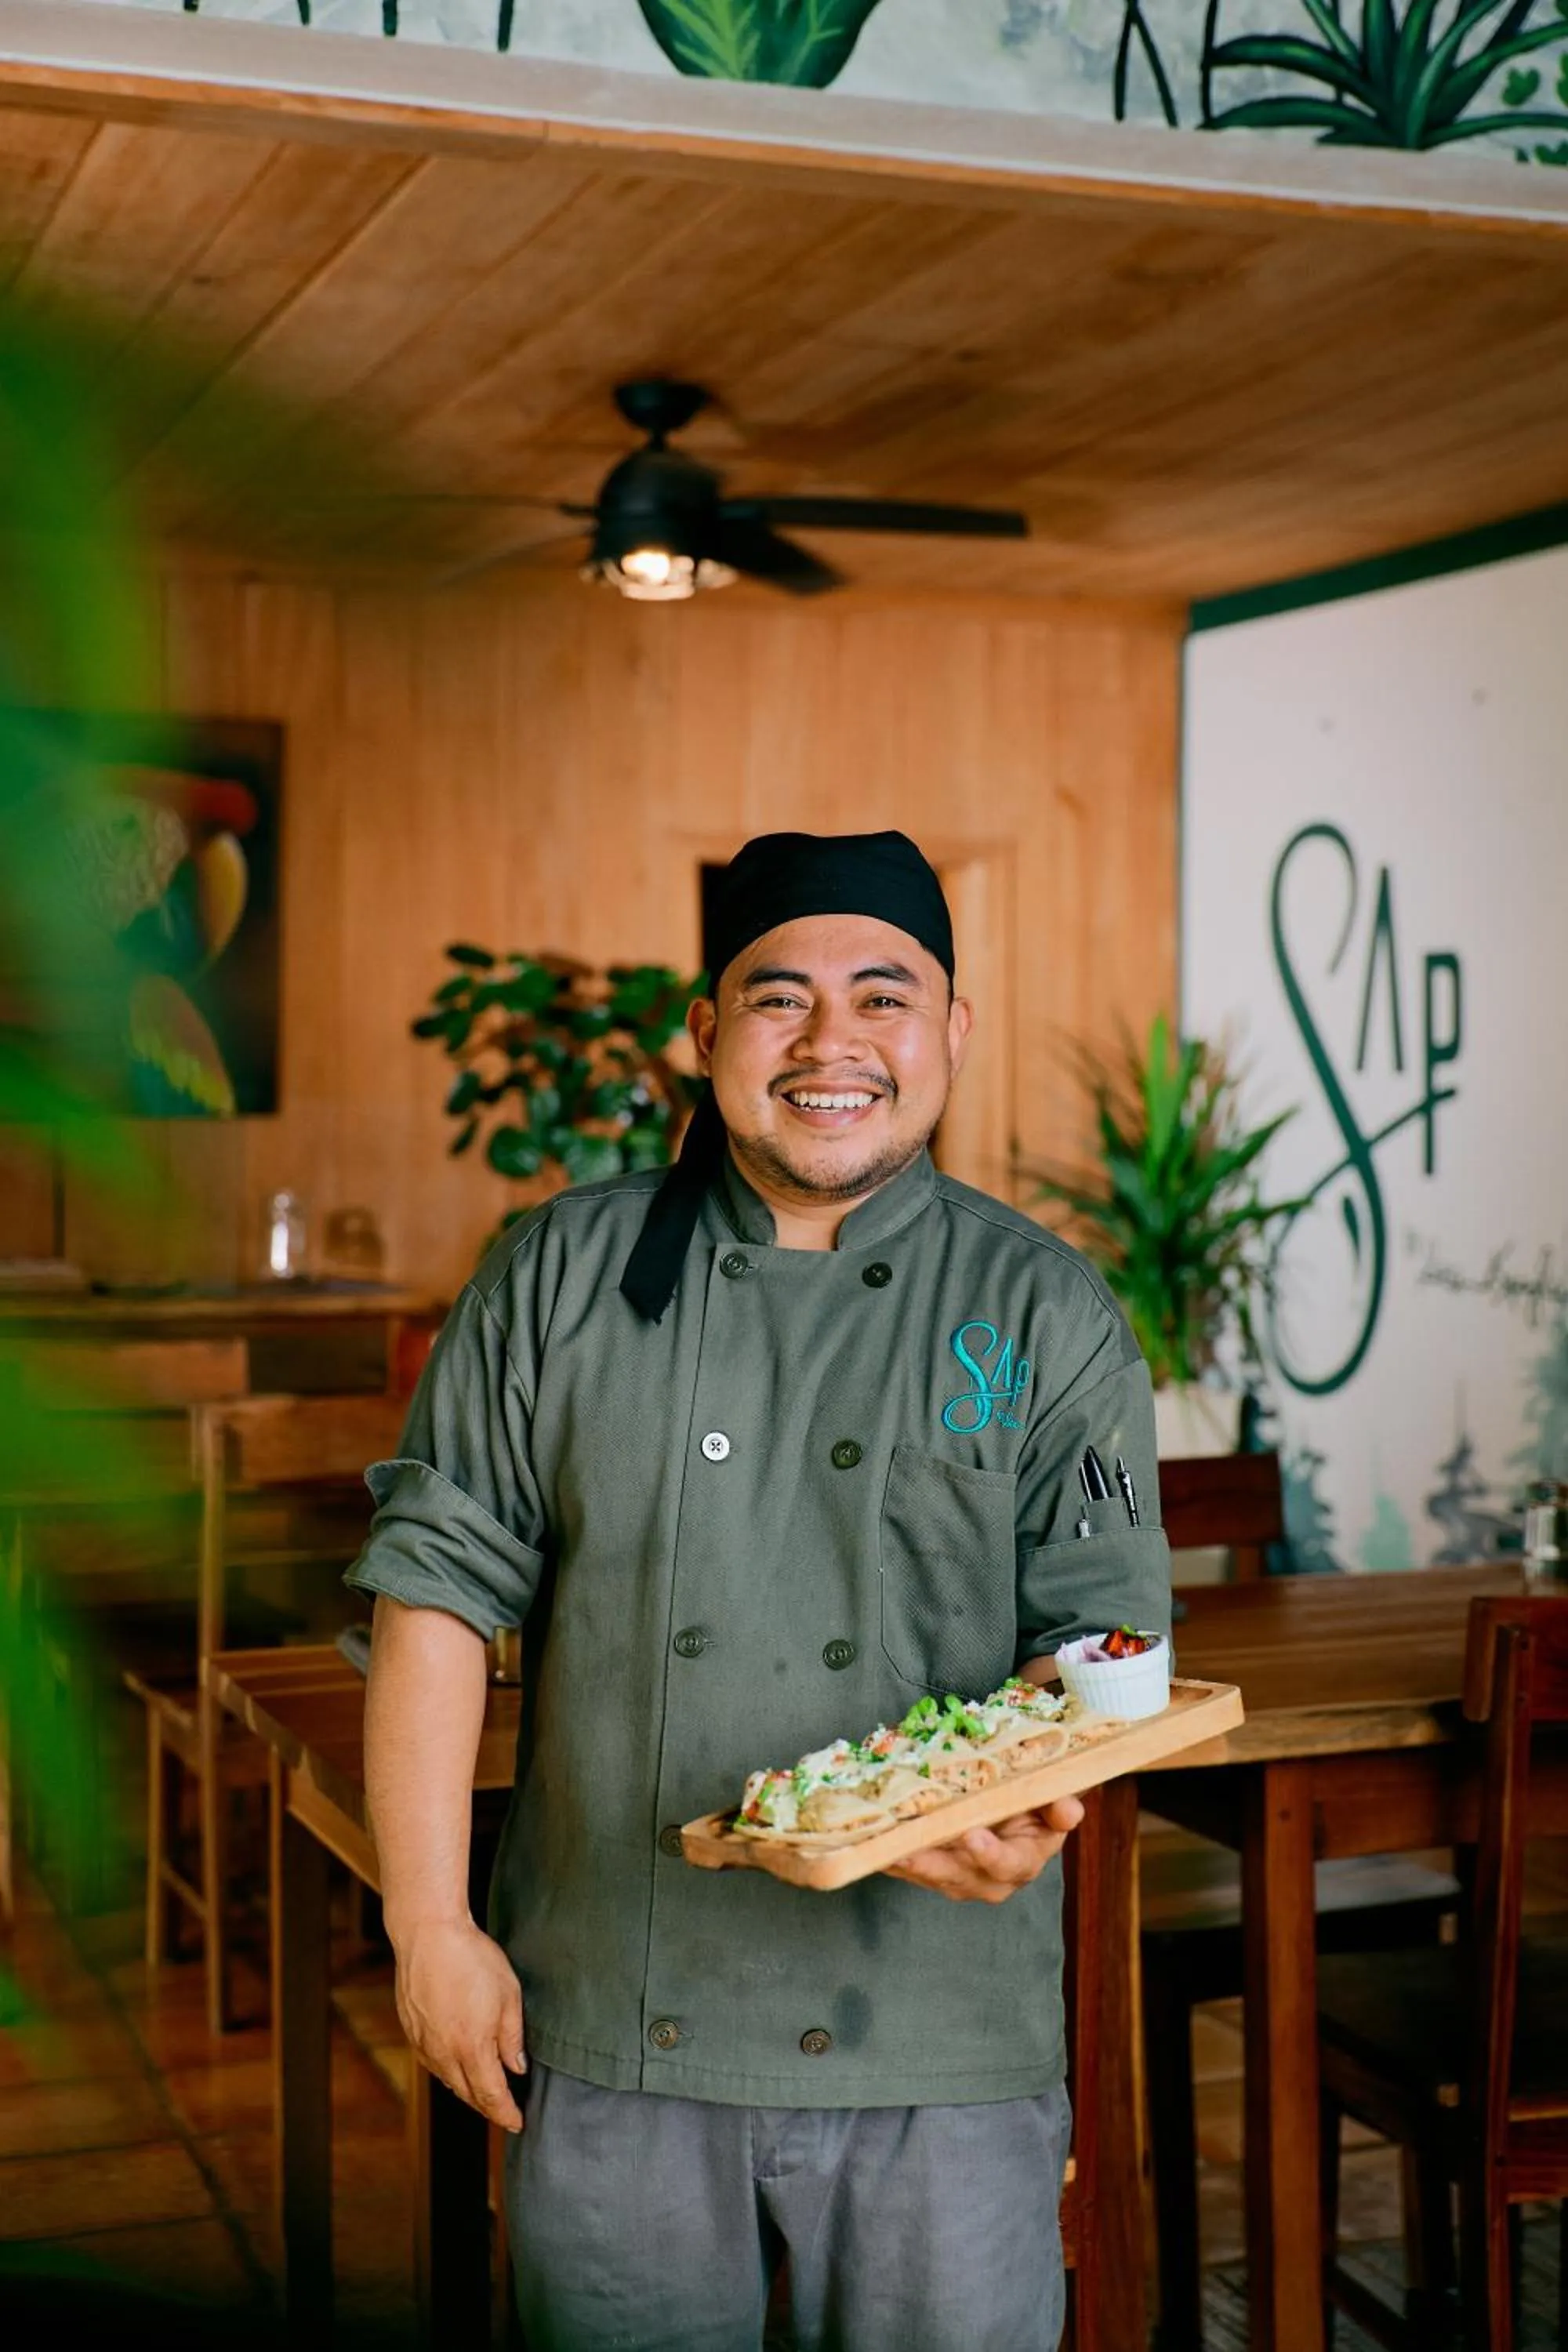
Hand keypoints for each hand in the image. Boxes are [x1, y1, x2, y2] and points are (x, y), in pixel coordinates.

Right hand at [391, 1916, 526, 2130]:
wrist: (428, 1934)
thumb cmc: (472, 1958)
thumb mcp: (508, 1994)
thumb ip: (512, 2037)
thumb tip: (517, 2067)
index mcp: (472, 2047)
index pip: (492, 2094)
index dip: (506, 2113)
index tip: (518, 2123)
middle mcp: (444, 2052)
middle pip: (468, 2094)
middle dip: (488, 2107)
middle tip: (505, 2113)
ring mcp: (424, 2043)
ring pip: (448, 2080)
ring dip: (468, 2091)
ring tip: (484, 2095)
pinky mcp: (412, 2031)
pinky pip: (432, 2063)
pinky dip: (448, 2072)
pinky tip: (457, 2069)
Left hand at [884, 1796, 1084, 1903]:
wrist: (1014, 1809)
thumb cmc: (1031, 1801)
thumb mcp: (1050, 1799)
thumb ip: (1058, 1805)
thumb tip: (1069, 1809)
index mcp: (1024, 1858)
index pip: (1009, 1862)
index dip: (990, 1853)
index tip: (972, 1836)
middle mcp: (992, 1878)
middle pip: (962, 1877)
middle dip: (934, 1864)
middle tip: (910, 1850)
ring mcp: (961, 1879)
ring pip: (932, 1875)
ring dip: (906, 1863)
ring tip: (884, 1848)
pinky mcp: (935, 1873)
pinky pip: (912, 1870)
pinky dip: (892, 1859)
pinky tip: (873, 1846)